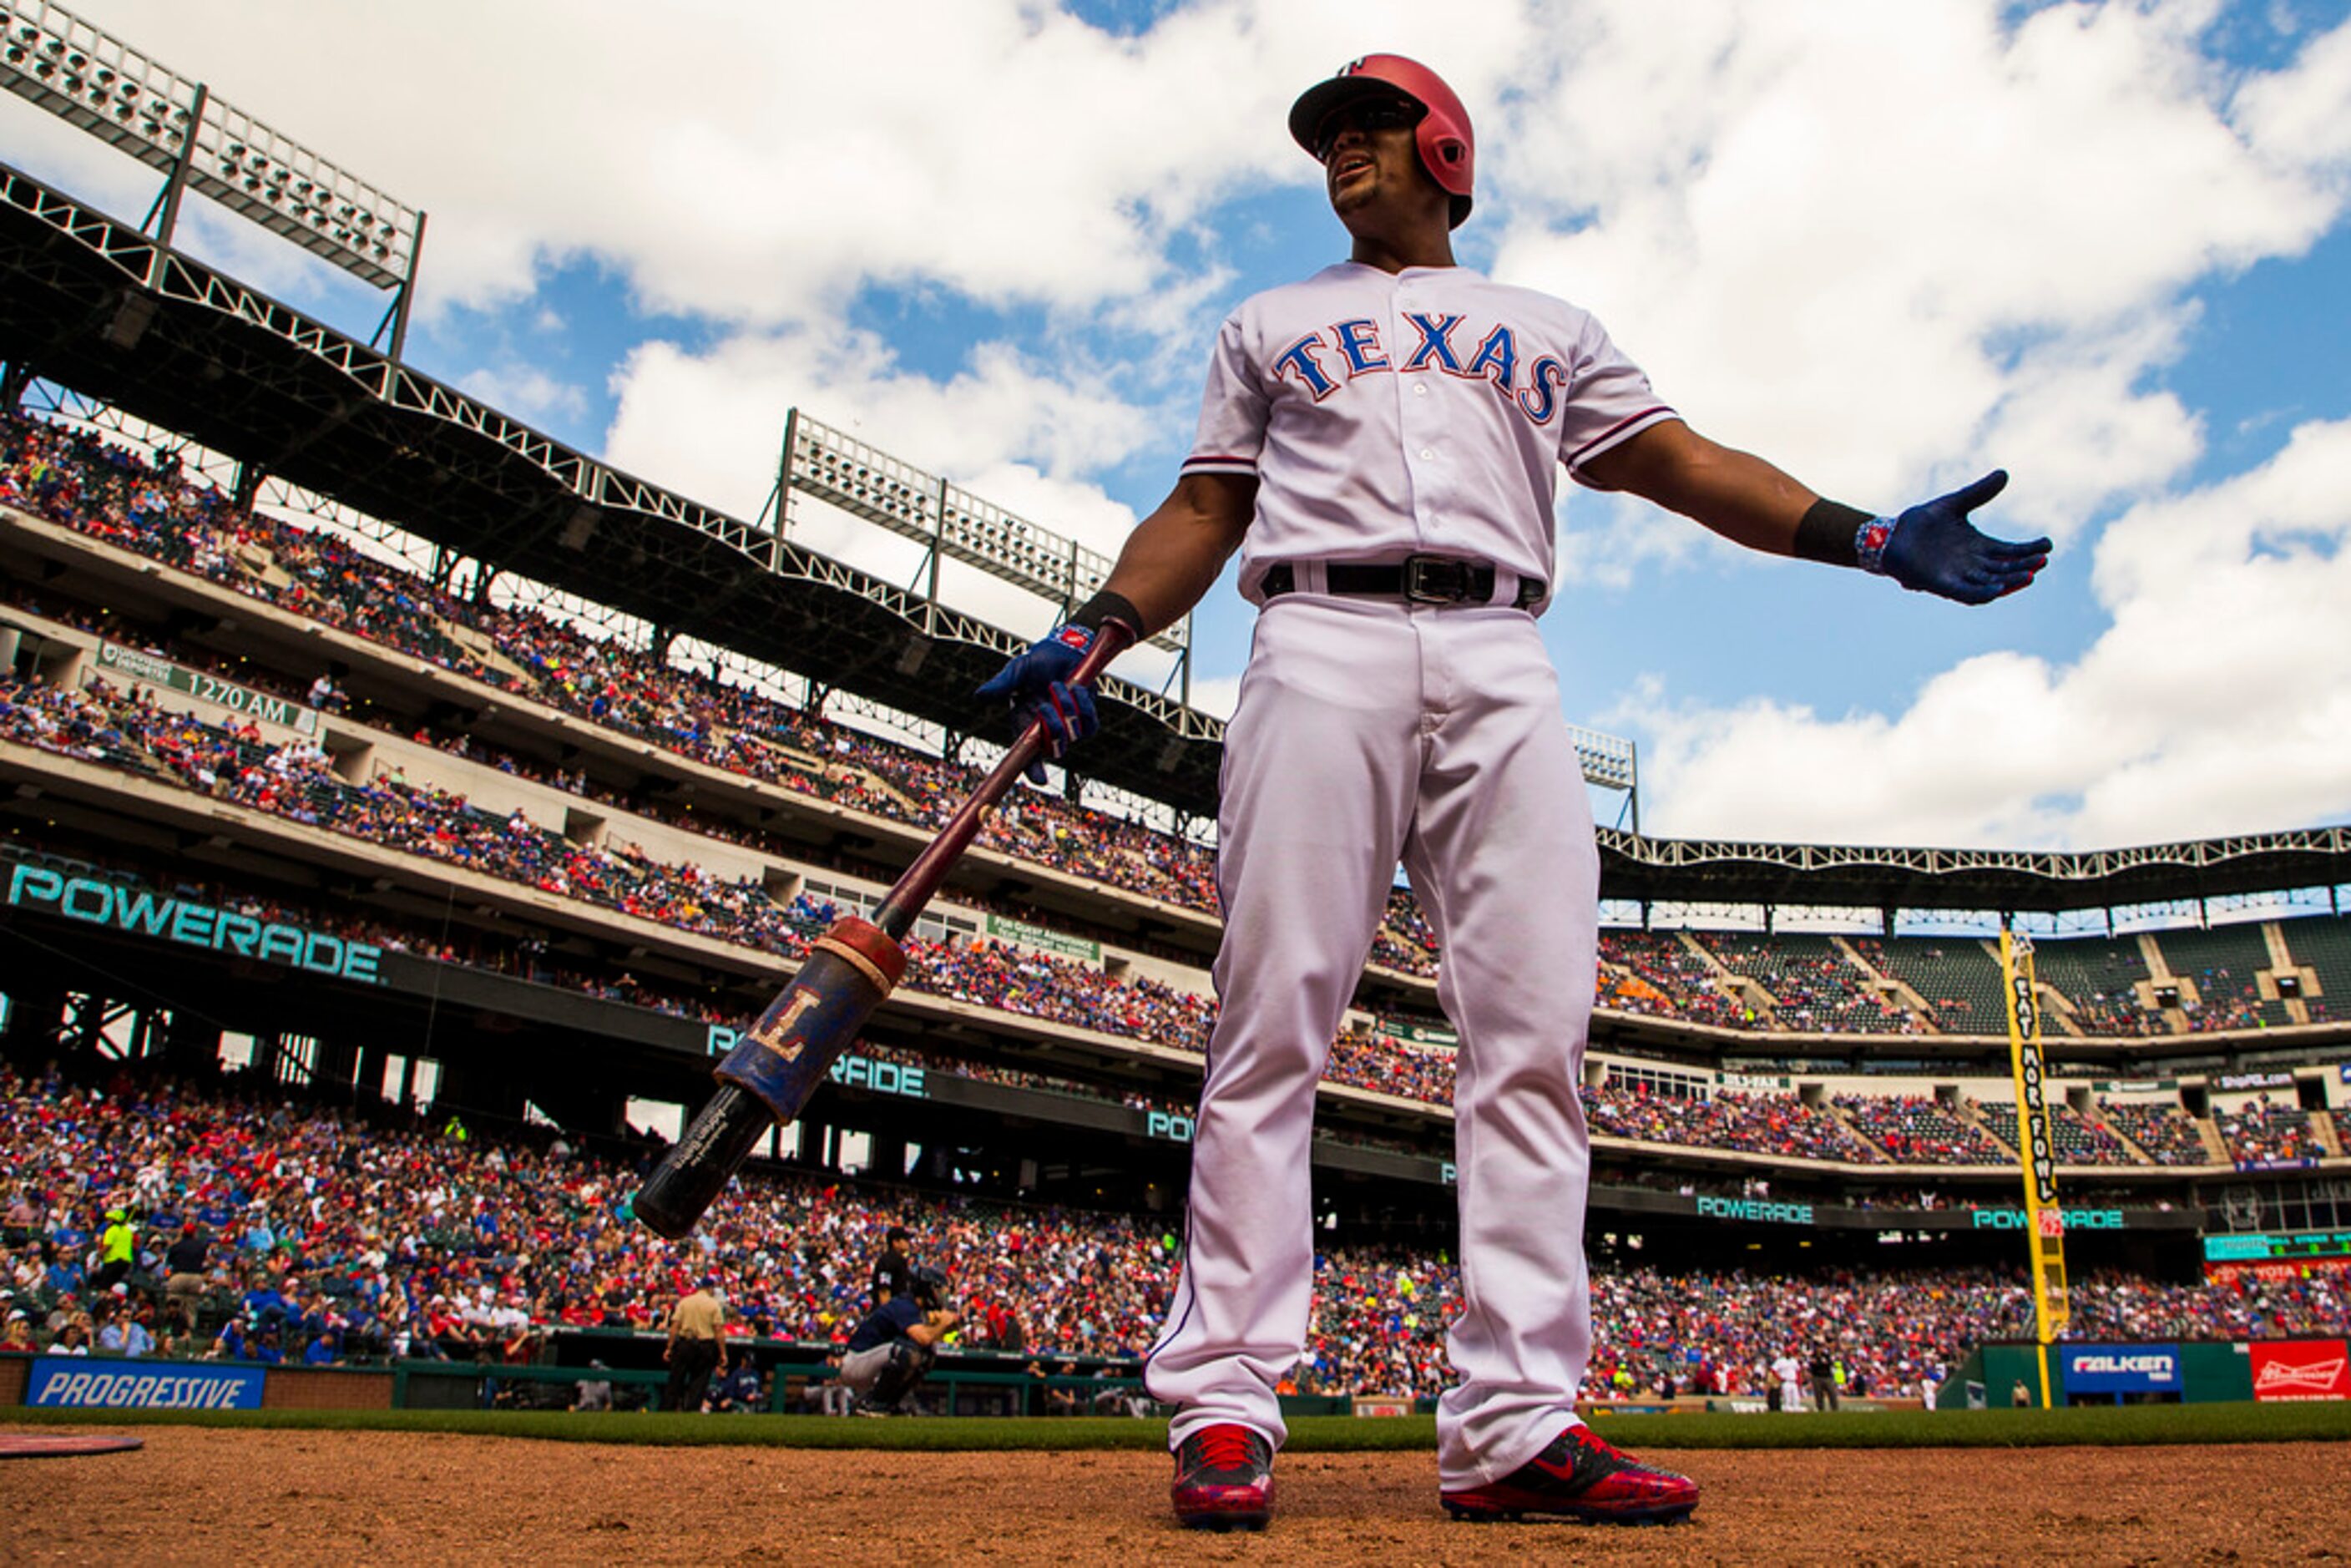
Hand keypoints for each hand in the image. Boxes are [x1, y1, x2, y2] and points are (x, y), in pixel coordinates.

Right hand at [974, 624, 1099, 784]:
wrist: (1062, 650)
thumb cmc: (1035, 664)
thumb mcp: (1016, 671)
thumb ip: (1001, 684)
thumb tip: (979, 696)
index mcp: (1025, 725)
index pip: (1028, 756)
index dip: (1033, 770)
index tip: (1039, 780)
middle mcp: (1046, 730)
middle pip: (1054, 749)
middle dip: (1052, 729)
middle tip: (1044, 705)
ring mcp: (1067, 725)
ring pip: (1073, 734)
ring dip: (1066, 708)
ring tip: (1059, 685)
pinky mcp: (1086, 717)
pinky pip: (1090, 725)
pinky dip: (1085, 707)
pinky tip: (1078, 689)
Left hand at [1873, 470, 2049, 604]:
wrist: (1891, 535)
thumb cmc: (1922, 522)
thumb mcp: (1955, 503)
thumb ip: (1979, 492)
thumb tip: (2005, 473)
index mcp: (1980, 547)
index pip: (2012, 551)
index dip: (2030, 550)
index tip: (2048, 544)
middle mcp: (1974, 564)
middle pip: (2007, 569)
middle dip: (2026, 566)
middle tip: (2043, 560)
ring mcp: (1959, 576)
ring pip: (1992, 583)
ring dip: (2011, 581)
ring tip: (2030, 575)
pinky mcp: (1943, 585)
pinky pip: (1967, 594)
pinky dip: (1983, 593)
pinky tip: (1997, 589)